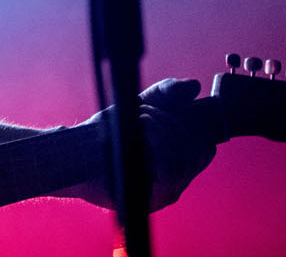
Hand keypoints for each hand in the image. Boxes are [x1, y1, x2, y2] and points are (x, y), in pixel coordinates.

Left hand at [77, 78, 217, 212]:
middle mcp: (175, 180)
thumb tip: (193, 86)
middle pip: (193, 150)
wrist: (80, 151)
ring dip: (159, 130)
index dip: (191, 127)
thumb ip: (166, 94)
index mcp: (177, 161)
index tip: (168, 112)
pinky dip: (154, 145)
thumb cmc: (110, 131)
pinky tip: (139, 138)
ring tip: (139, 123)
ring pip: (181, 159)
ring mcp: (165, 193)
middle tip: (144, 116)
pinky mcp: (150, 199)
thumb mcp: (140, 105)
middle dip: (169, 123)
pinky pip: (168, 174)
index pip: (204, 148)